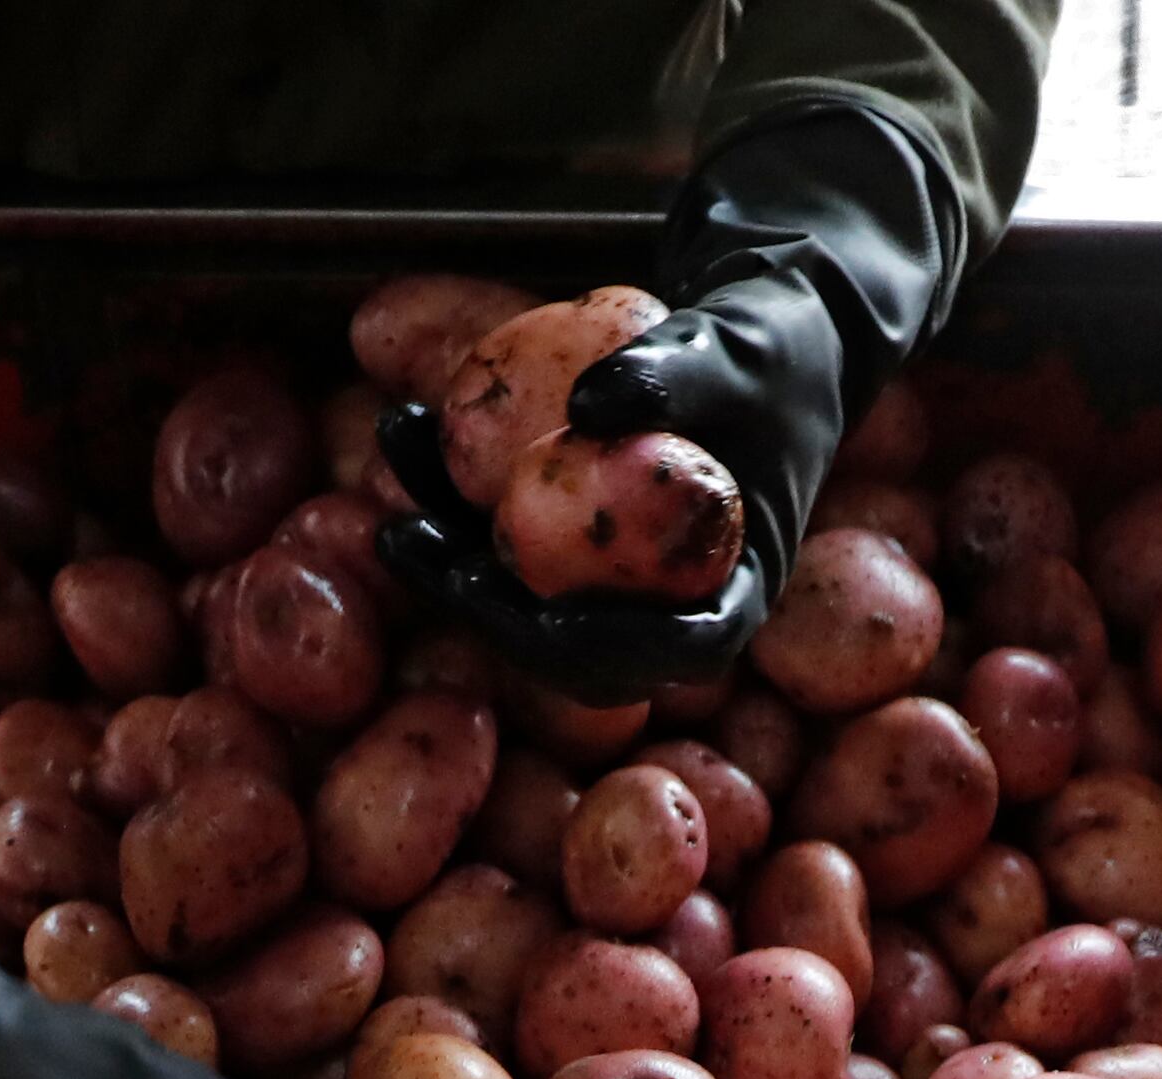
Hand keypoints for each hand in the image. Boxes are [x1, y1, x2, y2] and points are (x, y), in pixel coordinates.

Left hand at [376, 101, 958, 700]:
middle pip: (581, 649)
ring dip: (448, 565)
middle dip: (490, 615)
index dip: (618, 649)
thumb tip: (585, 407)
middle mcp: (671, 605)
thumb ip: (672, 375)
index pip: (688, 648)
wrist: (759, 346)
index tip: (553, 621)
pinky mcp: (572, 544)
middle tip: (422, 552)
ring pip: (527, 602)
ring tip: (394, 509)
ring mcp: (616, 583)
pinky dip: (452, 492)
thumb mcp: (734, 349)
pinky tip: (407, 430)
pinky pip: (504, 538)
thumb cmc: (766, 354)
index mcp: (737, 590)